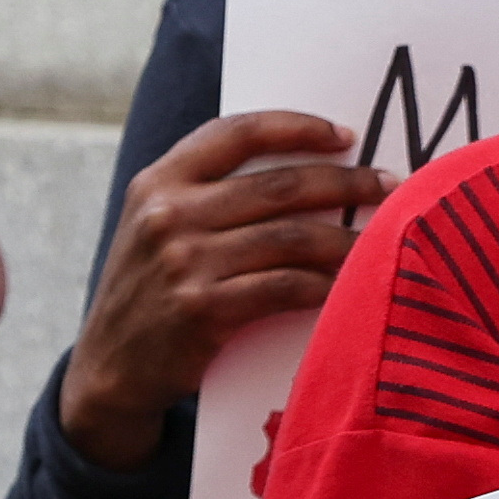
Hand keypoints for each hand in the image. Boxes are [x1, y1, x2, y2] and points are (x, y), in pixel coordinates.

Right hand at [53, 110, 387, 468]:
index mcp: (158, 182)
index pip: (237, 132)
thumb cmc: (149, 293)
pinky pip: (285, 287)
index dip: (298, 127)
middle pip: (279, 185)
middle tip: (389, 186)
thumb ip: (205, 193)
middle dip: (345, 182)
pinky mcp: (203, 311)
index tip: (345, 135)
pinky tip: (349, 282)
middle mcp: (168, 214)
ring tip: (382, 238)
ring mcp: (184, 263)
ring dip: (346, 236)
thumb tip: (302, 167)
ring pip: (290, 237)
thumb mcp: (155, 227)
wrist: (109, 370)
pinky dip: (325, 284)